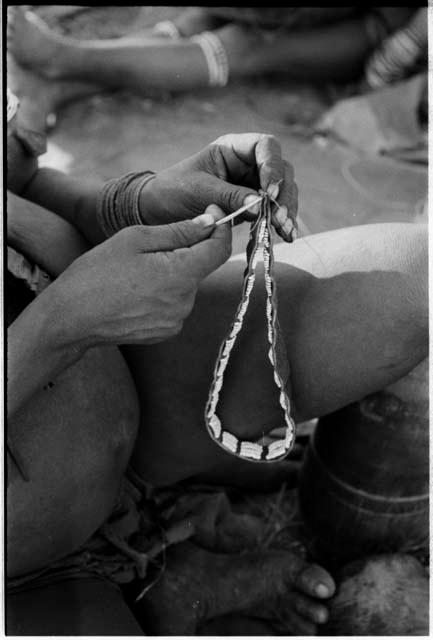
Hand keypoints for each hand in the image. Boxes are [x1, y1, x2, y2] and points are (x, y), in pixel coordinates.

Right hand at [49, 207, 230, 348]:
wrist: (72, 317)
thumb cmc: (97, 273)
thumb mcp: (135, 239)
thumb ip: (179, 231)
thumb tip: (211, 222)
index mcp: (181, 274)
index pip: (220, 249)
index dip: (220, 228)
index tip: (212, 213)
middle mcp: (186, 301)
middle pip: (200, 266)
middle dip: (185, 251)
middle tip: (150, 247)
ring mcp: (177, 320)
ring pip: (187, 285)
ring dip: (173, 273)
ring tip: (137, 273)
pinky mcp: (167, 331)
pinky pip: (176, 304)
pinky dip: (165, 293)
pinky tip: (138, 292)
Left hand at [139, 133, 297, 240]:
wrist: (159, 211)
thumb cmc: (174, 190)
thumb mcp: (199, 190)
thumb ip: (229, 195)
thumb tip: (260, 204)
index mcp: (234, 149)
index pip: (266, 146)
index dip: (273, 166)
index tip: (270, 191)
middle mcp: (248, 164)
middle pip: (281, 171)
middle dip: (284, 195)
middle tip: (280, 218)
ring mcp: (253, 185)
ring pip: (283, 192)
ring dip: (286, 211)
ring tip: (285, 230)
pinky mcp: (253, 206)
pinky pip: (273, 211)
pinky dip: (280, 223)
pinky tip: (287, 236)